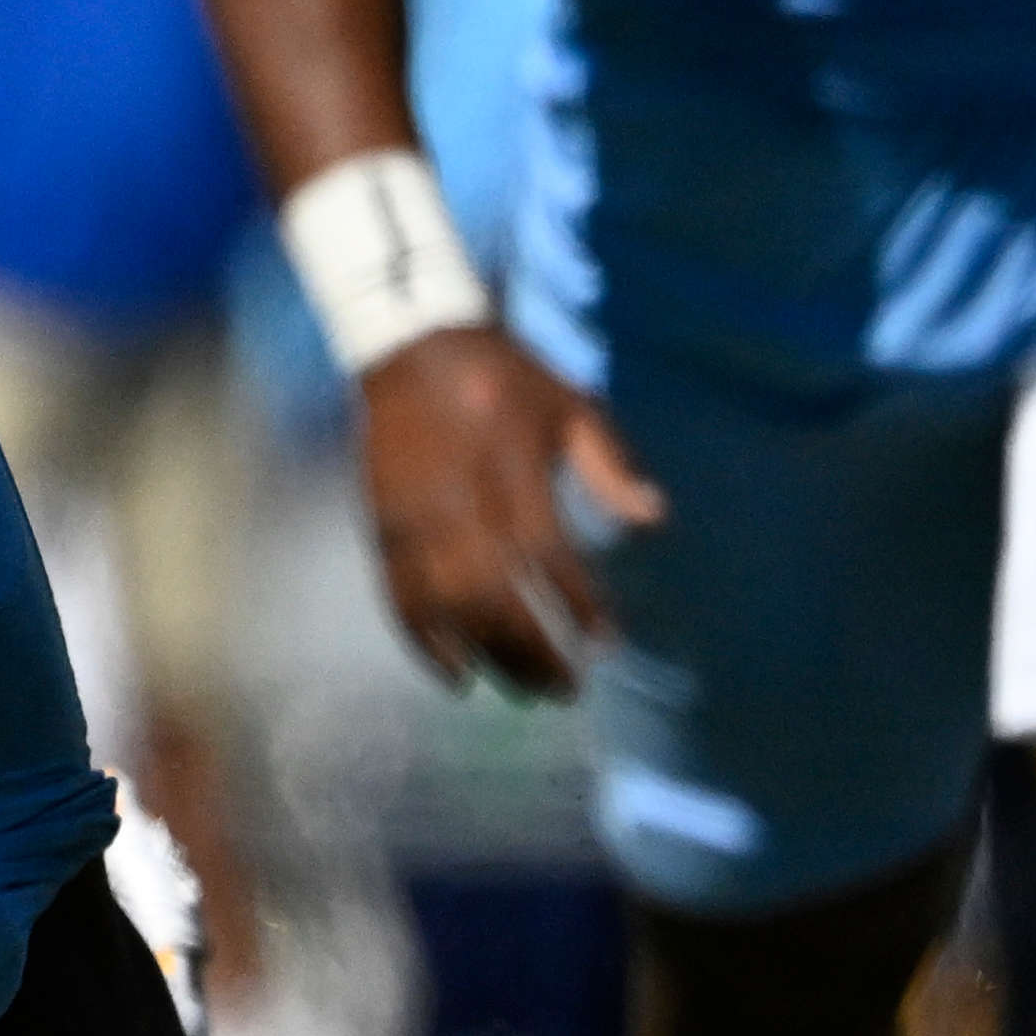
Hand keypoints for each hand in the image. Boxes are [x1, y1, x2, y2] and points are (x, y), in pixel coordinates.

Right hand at [355, 320, 650, 700]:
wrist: (411, 345)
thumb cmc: (503, 377)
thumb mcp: (570, 403)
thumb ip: (610, 462)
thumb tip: (654, 518)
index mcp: (510, 466)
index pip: (546, 551)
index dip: (578, 602)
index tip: (605, 641)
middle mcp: (458, 501)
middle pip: (494, 595)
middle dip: (533, 649)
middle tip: (565, 689)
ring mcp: (414, 519)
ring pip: (448, 607)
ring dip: (487, 655)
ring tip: (522, 689)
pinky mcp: (382, 527)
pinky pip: (399, 599)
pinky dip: (425, 644)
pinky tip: (456, 676)